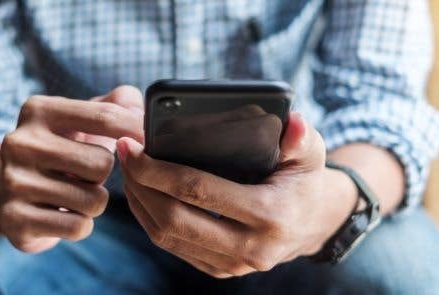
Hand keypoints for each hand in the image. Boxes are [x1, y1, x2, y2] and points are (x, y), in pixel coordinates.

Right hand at [0, 86, 143, 252]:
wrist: (6, 190)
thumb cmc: (62, 149)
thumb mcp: (83, 118)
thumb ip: (118, 103)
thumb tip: (139, 108)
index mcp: (38, 110)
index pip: (105, 117)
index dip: (137, 131)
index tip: (151, 141)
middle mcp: (19, 142)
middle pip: (102, 163)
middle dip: (104, 174)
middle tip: (85, 174)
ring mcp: (13, 181)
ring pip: (94, 200)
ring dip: (94, 202)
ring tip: (74, 193)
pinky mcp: (14, 218)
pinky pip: (78, 227)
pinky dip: (81, 224)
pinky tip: (64, 213)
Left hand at [117, 112, 357, 277]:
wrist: (314, 223)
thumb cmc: (304, 180)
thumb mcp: (310, 153)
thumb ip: (301, 136)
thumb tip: (292, 121)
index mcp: (269, 214)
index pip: (198, 191)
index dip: (157, 169)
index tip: (133, 146)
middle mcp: (250, 247)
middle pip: (173, 219)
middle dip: (140, 185)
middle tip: (124, 155)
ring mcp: (233, 264)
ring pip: (167, 238)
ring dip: (139, 203)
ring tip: (128, 171)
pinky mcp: (220, 270)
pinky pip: (173, 248)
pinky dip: (150, 221)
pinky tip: (141, 195)